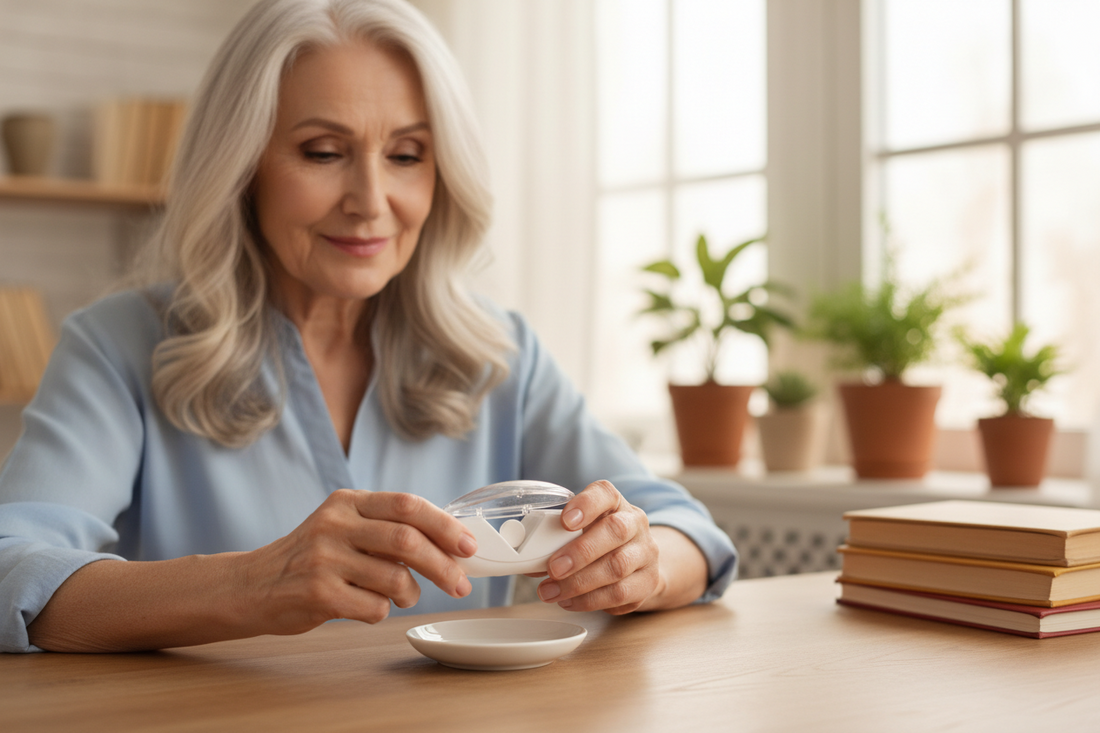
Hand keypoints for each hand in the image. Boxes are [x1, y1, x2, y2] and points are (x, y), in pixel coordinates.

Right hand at [242, 489, 476, 633]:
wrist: (253, 585)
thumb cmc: (312, 557)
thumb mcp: (343, 526)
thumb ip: (386, 527)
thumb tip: (451, 543)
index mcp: (348, 502)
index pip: (407, 505)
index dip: (444, 526)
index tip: (468, 546)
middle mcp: (335, 524)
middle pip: (407, 542)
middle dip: (443, 566)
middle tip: (461, 585)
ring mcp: (324, 559)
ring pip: (396, 579)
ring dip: (411, 594)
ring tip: (403, 596)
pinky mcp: (318, 594)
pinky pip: (374, 608)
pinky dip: (382, 612)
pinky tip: (366, 606)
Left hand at [536, 480, 660, 614]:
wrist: (639, 564)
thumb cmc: (600, 542)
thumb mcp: (582, 531)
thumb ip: (557, 540)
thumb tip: (527, 560)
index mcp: (615, 504)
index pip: (605, 493)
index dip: (586, 504)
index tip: (565, 521)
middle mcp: (635, 523)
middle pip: (615, 531)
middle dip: (580, 552)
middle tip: (553, 568)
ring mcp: (645, 553)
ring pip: (617, 566)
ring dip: (579, 583)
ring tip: (551, 592)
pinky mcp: (648, 582)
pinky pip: (620, 593)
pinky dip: (589, 600)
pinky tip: (569, 601)